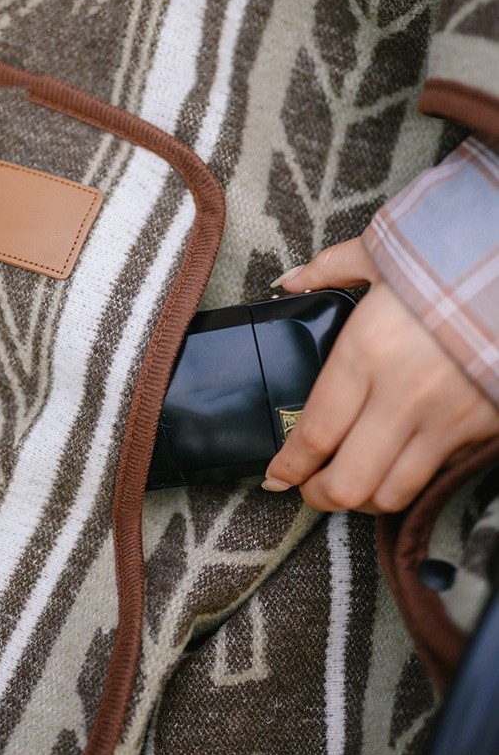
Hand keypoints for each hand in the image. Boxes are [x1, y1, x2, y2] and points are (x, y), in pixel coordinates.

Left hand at [262, 238, 498, 513]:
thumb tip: (289, 280)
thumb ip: (328, 270)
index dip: (289, 466)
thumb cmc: (449, 264)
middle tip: (306, 489)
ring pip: (391, 493)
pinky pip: (432, 476)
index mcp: (365, 353)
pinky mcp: (478, 431)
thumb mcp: (382, 255)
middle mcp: (401, 397)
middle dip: (318, 495)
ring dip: (361, 500)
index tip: (275, 475)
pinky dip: (405, 482)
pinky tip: (390, 469)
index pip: (315, 432)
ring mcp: (444, 420)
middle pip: (347, 481)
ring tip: (346, 486)